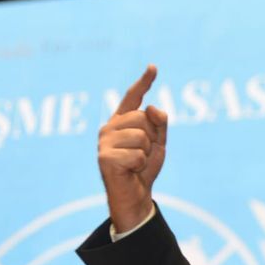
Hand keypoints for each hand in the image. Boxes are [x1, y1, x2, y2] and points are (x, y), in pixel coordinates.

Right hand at [97, 64, 167, 232]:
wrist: (135, 196)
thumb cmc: (144, 169)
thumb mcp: (158, 143)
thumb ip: (159, 123)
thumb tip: (152, 107)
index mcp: (122, 121)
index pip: (133, 97)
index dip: (144, 82)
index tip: (154, 67)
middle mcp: (110, 127)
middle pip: (143, 118)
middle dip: (151, 139)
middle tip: (143, 155)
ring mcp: (105, 141)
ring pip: (141, 137)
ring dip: (146, 154)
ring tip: (136, 164)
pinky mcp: (104, 157)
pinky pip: (137, 154)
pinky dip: (140, 165)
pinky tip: (131, 171)